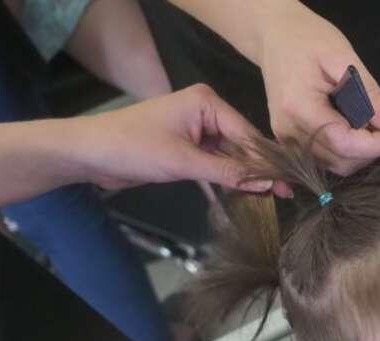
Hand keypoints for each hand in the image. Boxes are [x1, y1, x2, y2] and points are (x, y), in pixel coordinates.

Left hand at [72, 85, 283, 193]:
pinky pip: (217, 164)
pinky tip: (246, 196)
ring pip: (231, 157)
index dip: (268, 161)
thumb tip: (268, 184)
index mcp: (206, 102)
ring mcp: (197, 130)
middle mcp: (206, 111)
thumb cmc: (132, 147)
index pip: (247, 133)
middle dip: (259, 170)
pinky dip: (228, 179)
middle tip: (286, 196)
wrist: (89, 154)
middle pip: (242, 145)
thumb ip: (228, 173)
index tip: (290, 183)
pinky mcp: (189, 147)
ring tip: (272, 200)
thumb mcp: (183, 162)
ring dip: (245, 178)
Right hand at [255, 2, 379, 173]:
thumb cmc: (307, 39)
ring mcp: (286, 140)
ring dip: (359, 154)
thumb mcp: (344, 57)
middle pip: (341, 162)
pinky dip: (345, 152)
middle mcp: (288, 132)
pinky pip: (325, 160)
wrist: (273, 36)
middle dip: (369, 151)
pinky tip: (351, 129)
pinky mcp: (289, 143)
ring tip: (366, 124)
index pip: (343, 144)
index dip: (374, 145)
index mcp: (298, 108)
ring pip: (335, 167)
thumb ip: (370, 94)